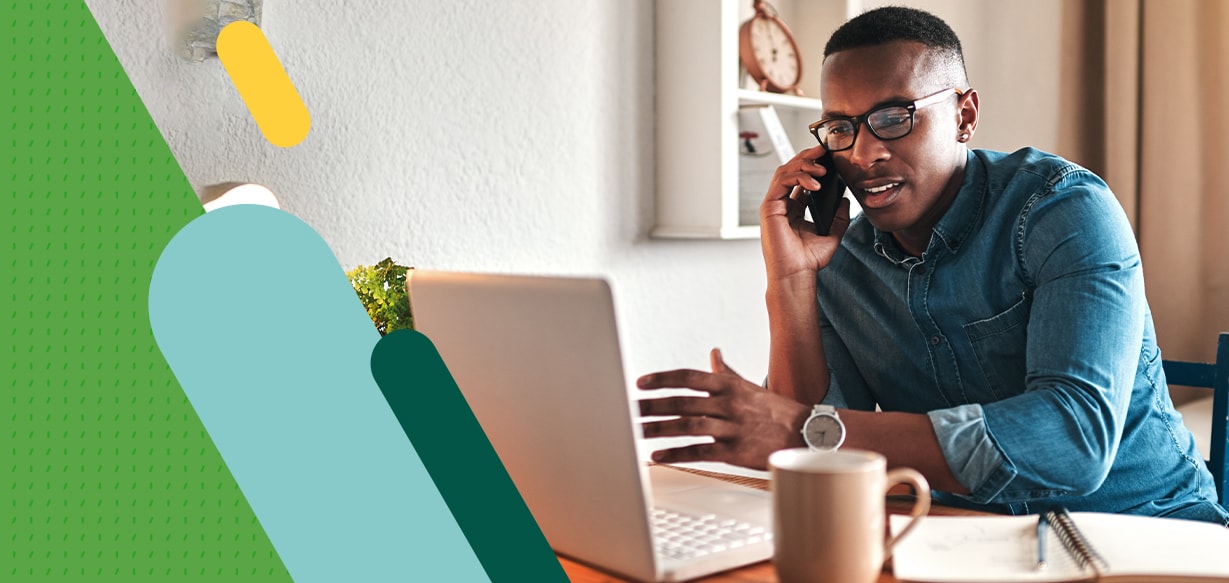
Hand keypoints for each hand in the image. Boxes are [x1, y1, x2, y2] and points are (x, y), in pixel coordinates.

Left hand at [636, 348, 810, 469]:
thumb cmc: (774, 410)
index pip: (688, 377)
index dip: (662, 379)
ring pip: (688, 426)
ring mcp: (731, 428)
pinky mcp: (734, 452)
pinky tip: (659, 455)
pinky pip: (700, 452)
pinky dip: (676, 453)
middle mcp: (728, 404)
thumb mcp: (748, 386)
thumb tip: (713, 353)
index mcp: (728, 386)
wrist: (804, 434)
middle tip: (629, 409)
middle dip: (652, 406)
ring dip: (659, 429)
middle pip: (682, 402)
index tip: (641, 383)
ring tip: (637, 431)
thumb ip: (726, 372)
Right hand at [759, 144, 851, 284]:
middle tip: (824, 149)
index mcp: (794, 209)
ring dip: (804, 164)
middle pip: (791, 170)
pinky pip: (782, 182)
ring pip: (785, 172)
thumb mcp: (832, 234)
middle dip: (808, 156)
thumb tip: (845, 200)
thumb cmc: (809, 260)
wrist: (797, 275)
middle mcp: (782, 204)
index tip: (829, 156)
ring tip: (822, 167)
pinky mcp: (770, 208)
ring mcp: (774, 205)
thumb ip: (838, 217)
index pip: (800, 178)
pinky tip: (814, 183)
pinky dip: (798, 177)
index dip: (813, 164)